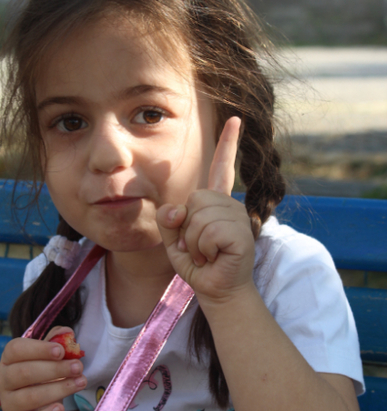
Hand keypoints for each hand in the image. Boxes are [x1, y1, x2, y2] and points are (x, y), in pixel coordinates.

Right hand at [0, 327, 86, 410]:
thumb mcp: (50, 358)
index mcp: (9, 360)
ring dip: (59, 389)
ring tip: (81, 382)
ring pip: (30, 396)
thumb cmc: (45, 379)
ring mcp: (8, 404)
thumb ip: (57, 342)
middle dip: (54, 369)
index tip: (61, 351)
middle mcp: (3, 381)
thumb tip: (67, 332)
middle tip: (78, 367)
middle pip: (24, 372)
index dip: (38, 349)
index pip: (16, 349)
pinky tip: (61, 409)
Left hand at [156, 116, 254, 303]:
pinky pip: (208, 232)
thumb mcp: (174, 241)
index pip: (221, 168)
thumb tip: (176, 208)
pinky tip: (214, 257)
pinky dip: (202, 249)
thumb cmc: (199, 265)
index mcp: (216, 204)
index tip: (234, 120)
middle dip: (186, 228)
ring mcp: (239, 219)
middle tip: (198, 248)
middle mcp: (230, 206)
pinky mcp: (242, 234)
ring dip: (193, 242)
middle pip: (194, 199)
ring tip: (206, 254)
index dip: (227, 144)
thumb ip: (168, 220)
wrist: (217, 291)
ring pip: (198, 217)